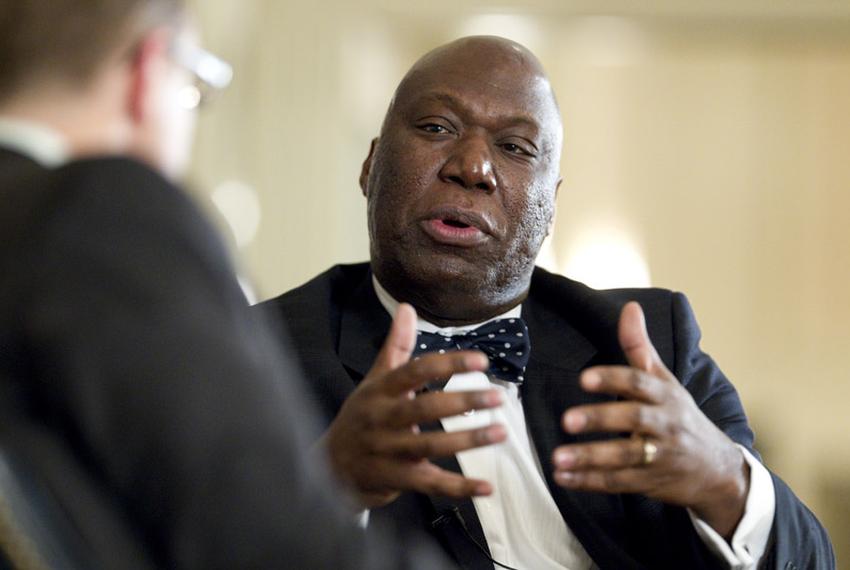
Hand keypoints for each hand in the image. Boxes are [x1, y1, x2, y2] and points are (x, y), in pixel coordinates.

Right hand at [322, 303, 506, 508]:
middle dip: (464, 401)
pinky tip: (486, 486)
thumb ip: (396, 346)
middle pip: (425, 408)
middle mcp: (381, 419)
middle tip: (498, 396)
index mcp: (379, 390)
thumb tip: (407, 307)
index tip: (480, 360)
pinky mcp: (394, 479)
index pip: (415, 371)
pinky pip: (430, 484)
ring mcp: (386, 451)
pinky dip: (459, 487)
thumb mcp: (374, 380)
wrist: (328, 467)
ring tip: (500, 432)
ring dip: (468, 440)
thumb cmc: (361, 417)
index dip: (448, 364)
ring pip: (431, 445)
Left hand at [552, 302, 748, 537]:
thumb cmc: (681, 416)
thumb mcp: (665, 379)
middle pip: (633, 419)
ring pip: (624, 457)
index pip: (639, 382)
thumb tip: (630, 307)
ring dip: (589, 458)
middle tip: (567, 420)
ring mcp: (660, 456)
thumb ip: (639, 346)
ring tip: (557, 458)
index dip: (612, 379)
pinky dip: (589, 482)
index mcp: (665, 395)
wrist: (719, 469)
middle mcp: (665, 424)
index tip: (584, 378)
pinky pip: (619, 482)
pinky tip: (563, 477)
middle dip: (600, 419)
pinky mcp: (652, 482)